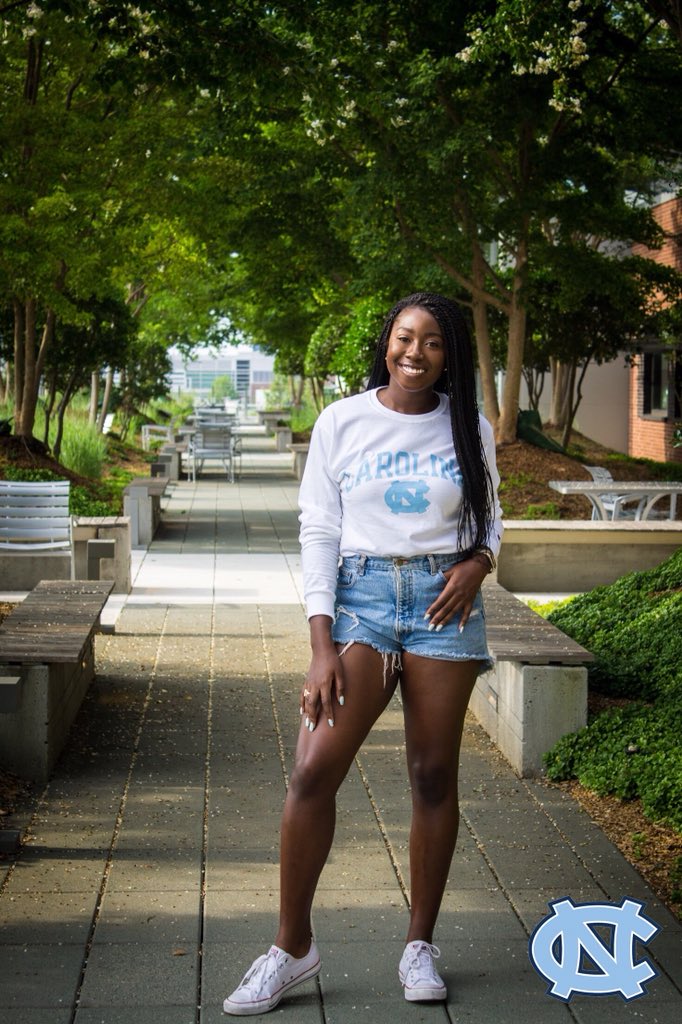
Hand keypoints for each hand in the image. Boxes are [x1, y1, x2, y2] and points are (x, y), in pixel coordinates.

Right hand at [301, 616, 345, 731]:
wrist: (322, 651)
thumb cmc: (333, 662)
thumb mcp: (340, 673)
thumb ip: (340, 688)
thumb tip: (342, 702)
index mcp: (324, 684)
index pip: (326, 703)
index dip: (329, 714)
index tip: (331, 724)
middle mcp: (315, 686)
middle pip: (313, 705)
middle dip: (313, 718)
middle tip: (312, 729)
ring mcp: (309, 684)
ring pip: (306, 701)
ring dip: (307, 713)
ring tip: (307, 724)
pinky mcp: (306, 681)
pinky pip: (303, 695)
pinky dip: (302, 704)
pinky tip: (302, 711)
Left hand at [424, 557, 488, 631]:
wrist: (479, 567)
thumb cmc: (463, 567)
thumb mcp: (451, 570)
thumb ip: (442, 577)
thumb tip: (432, 581)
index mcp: (452, 587)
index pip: (440, 601)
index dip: (432, 609)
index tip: (426, 617)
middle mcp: (458, 595)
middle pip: (445, 609)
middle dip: (437, 619)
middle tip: (430, 627)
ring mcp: (465, 599)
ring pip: (454, 612)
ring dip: (446, 621)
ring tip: (439, 629)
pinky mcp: (471, 600)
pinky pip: (467, 612)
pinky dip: (464, 621)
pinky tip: (460, 629)